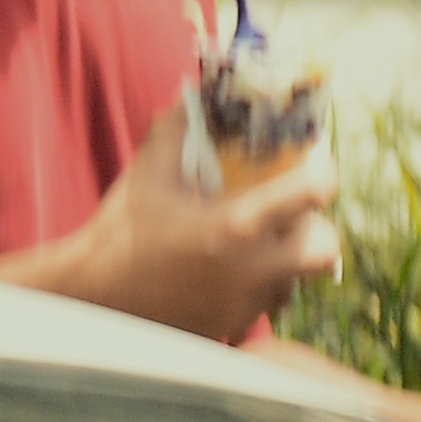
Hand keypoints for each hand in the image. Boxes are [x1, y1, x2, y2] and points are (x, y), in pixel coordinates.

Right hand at [60, 121, 338, 342]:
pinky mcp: (233, 326)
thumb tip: (194, 95)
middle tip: (288, 214)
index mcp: (236, 225)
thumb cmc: (120, 234)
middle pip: (326, 248)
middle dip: (314, 228)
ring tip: (255, 242)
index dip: (320, 173)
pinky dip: (262, 285)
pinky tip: (231, 270)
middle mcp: (252, 269)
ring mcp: (245, 303)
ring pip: (299, 280)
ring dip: (289, 259)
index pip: (314, 193)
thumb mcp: (147, 174)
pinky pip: (268, 303)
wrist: (94, 303)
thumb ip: (177, 130)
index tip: (311, 165)